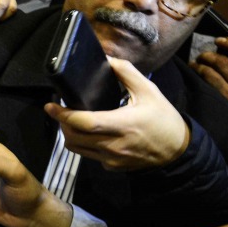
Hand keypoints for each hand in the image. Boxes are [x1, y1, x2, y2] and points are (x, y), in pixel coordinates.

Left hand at [44, 57, 189, 170]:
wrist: (177, 151)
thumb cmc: (163, 119)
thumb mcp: (149, 91)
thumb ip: (126, 72)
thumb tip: (107, 59)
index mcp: (122, 124)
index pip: (84, 122)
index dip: (63, 115)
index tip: (50, 106)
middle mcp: (114, 145)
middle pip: (73, 137)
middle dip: (62, 123)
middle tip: (61, 110)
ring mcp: (112, 159)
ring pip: (77, 149)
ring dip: (70, 134)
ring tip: (73, 120)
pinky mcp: (113, 167)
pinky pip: (89, 155)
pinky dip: (85, 144)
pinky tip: (92, 133)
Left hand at [190, 37, 227, 117]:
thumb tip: (220, 46)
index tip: (218, 40)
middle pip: (225, 61)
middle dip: (209, 55)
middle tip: (201, 55)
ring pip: (213, 70)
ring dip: (200, 64)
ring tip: (195, 64)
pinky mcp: (222, 103)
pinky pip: (206, 81)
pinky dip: (197, 73)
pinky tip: (193, 72)